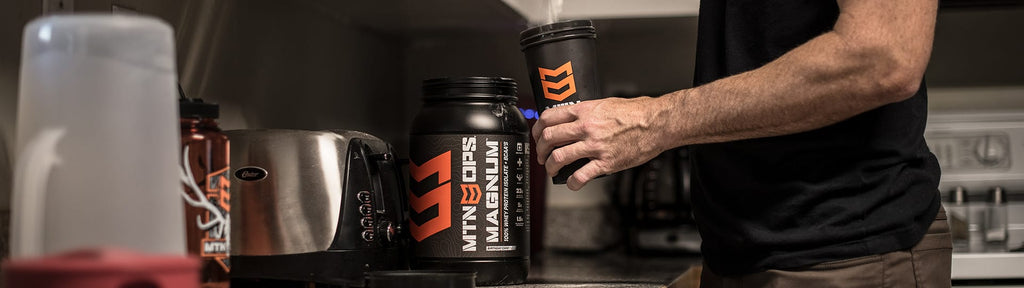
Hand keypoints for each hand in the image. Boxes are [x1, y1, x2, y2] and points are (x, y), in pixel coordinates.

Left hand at [532, 96, 670, 190]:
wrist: (656, 123)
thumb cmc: (636, 112)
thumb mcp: (605, 104)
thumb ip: (586, 112)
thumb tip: (572, 120)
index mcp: (584, 111)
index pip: (549, 118)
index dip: (538, 129)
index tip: (538, 136)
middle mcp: (586, 127)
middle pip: (549, 138)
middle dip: (541, 150)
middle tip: (542, 156)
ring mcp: (595, 146)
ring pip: (559, 157)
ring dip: (551, 166)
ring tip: (552, 169)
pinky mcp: (606, 162)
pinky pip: (581, 175)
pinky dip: (572, 182)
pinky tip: (572, 183)